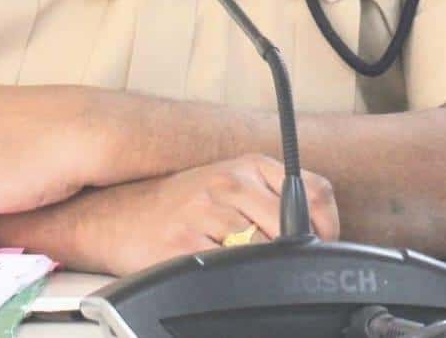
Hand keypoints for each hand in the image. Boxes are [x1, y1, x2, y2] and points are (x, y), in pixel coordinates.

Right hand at [76, 153, 338, 275]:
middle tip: (279, 265)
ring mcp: (206, 211)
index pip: (313, 191)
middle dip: (292, 254)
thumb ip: (275, 200)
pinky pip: (230, 270)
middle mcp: (229, 181)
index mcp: (248, 165)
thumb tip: (320, 232)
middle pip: (291, 227)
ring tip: (239, 263)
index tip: (319, 244)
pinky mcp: (185, 243)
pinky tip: (218, 272)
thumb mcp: (233, 186)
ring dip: (261, 268)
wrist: (120, 216)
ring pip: (264, 250)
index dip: (325, 226)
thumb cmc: (183, 206)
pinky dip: (233, 280)